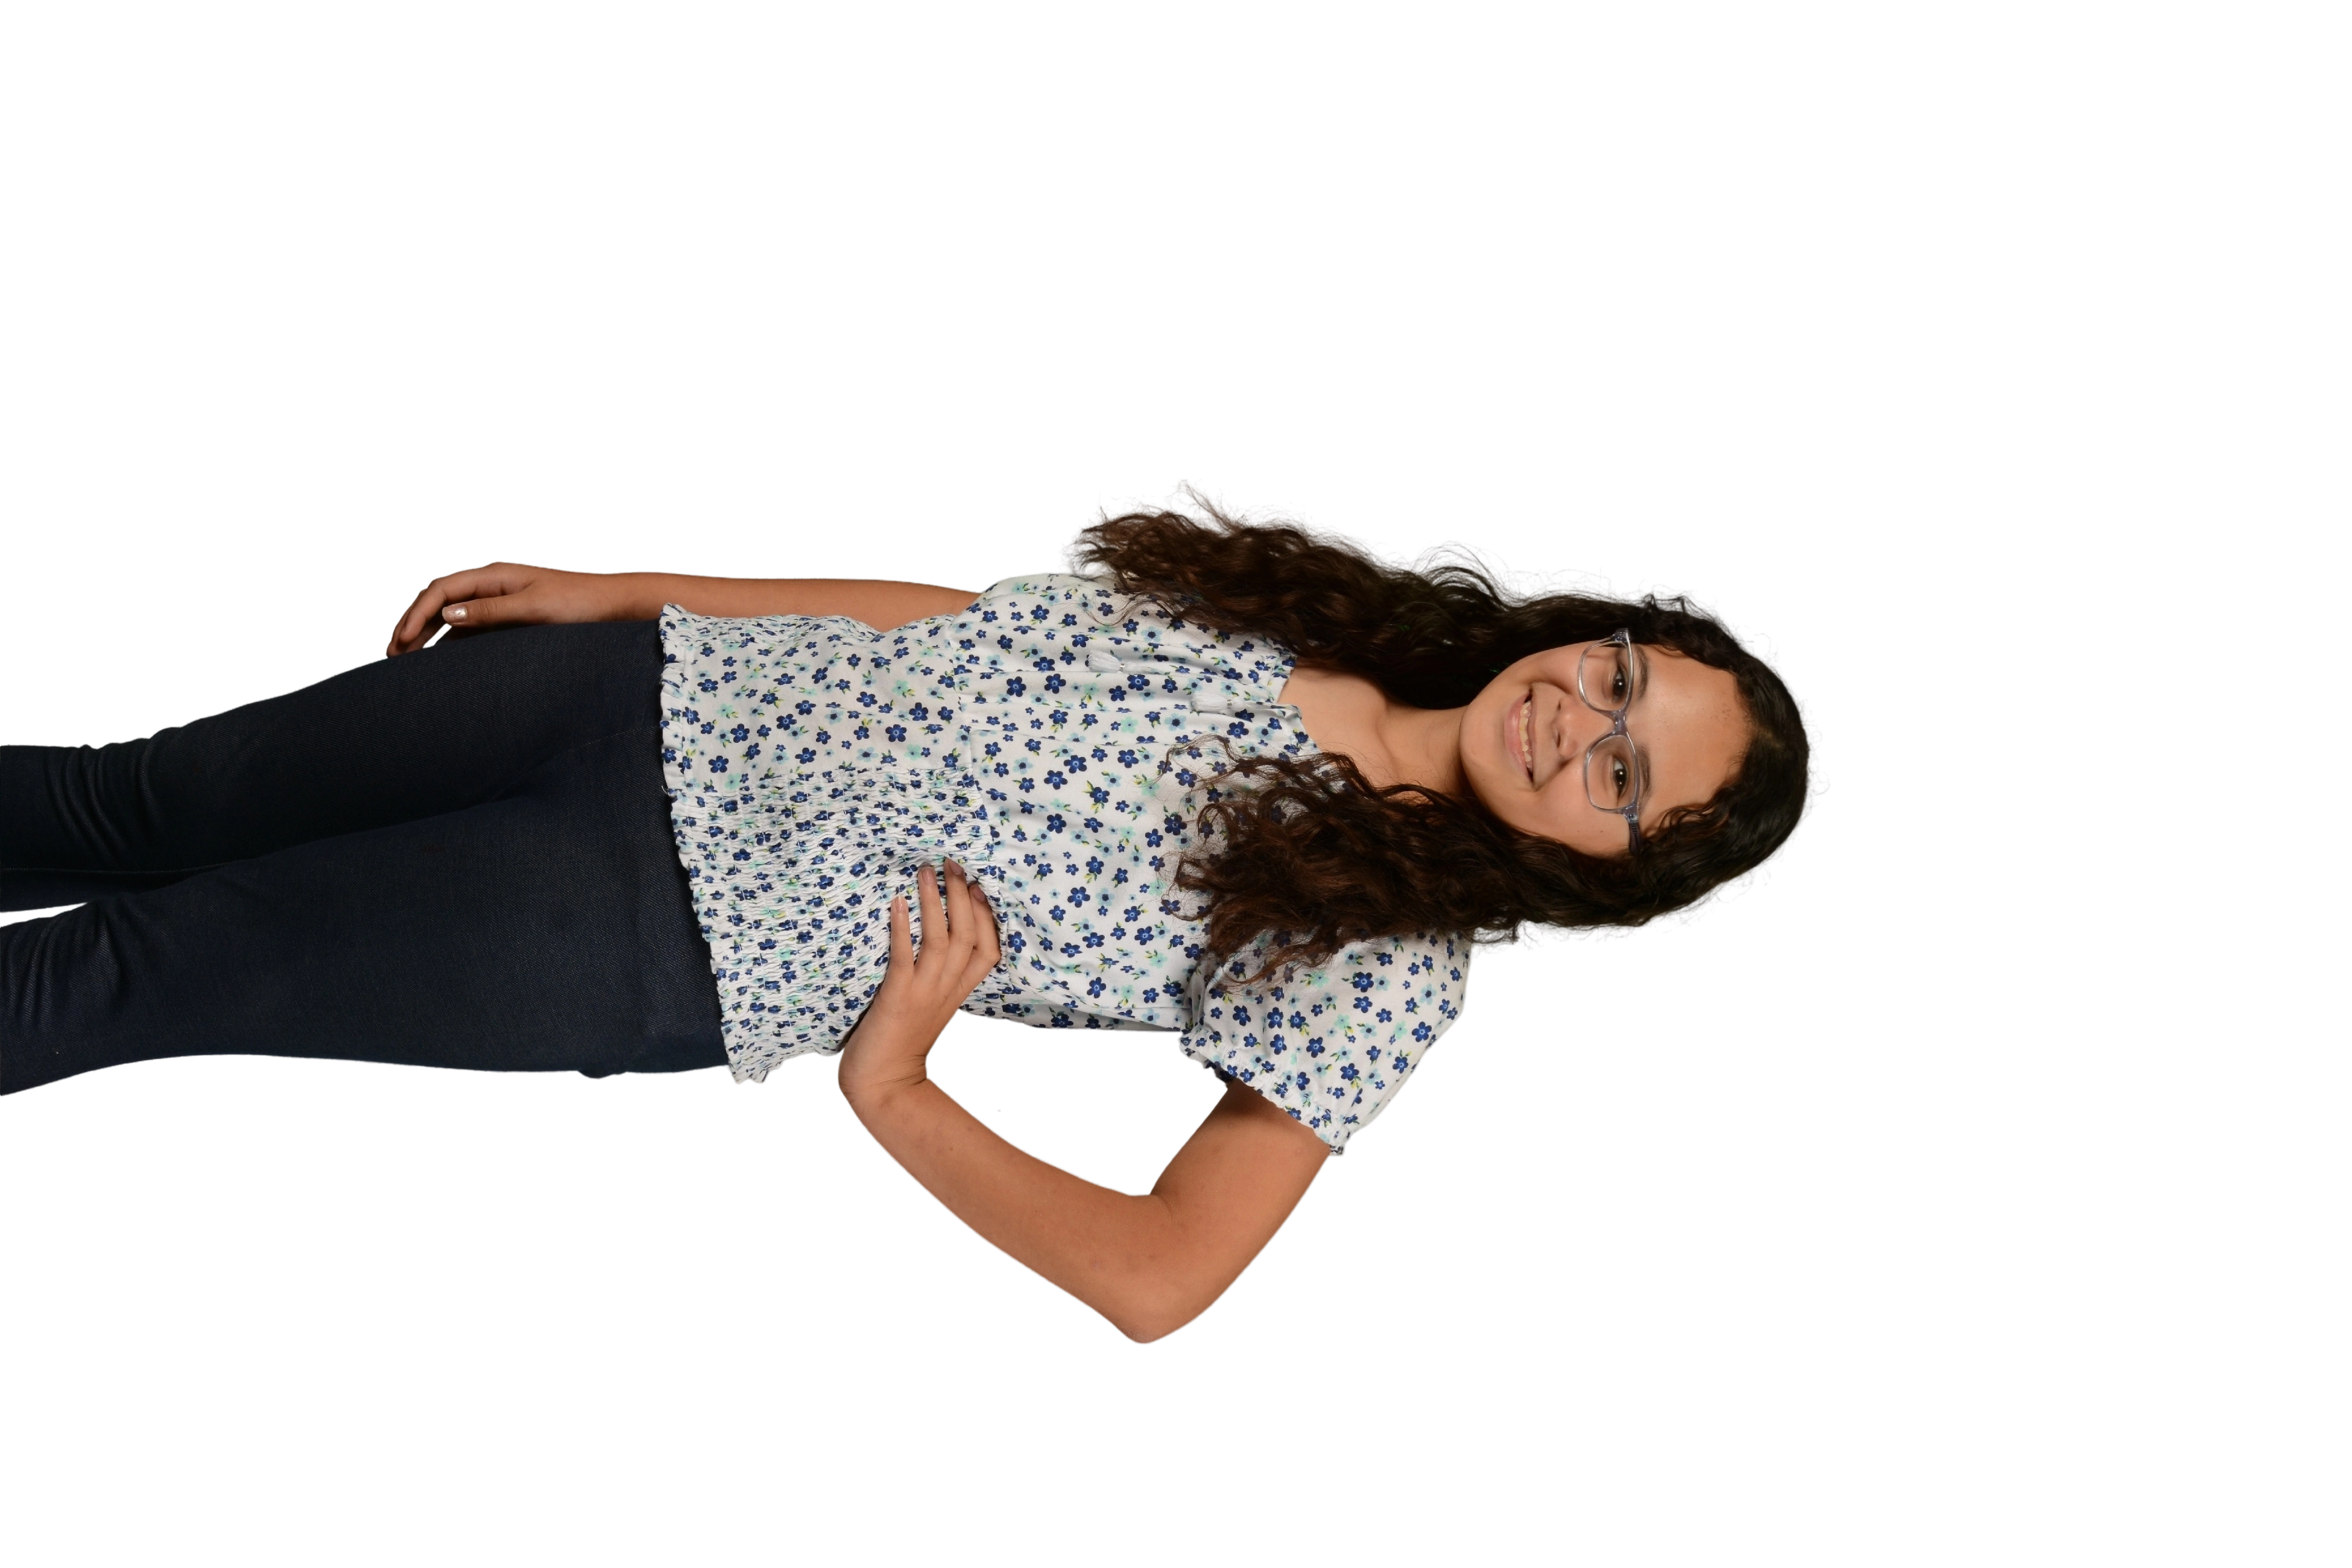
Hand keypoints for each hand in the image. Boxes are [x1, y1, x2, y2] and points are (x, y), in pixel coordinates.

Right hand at [386, 562, 640, 654]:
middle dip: (413, 623)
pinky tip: (437, 655)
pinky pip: (469, 625)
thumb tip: (448, 614)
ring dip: (426, 631)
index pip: (442, 590)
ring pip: (451, 613)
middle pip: (440, 600)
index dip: (417, 613)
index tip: (402, 641)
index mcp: (493, 575)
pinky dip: (449, 637)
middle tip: (391, 652)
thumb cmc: (578, 603)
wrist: (611, 605)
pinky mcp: (507, 617)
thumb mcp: (533, 608)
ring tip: (404, 656)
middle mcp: (491, 584)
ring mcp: (498, 600)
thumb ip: (491, 611)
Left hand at [836, 861, 1001, 1105]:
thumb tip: (934, 937)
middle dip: (962, 896)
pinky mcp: (897, 997)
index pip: (989, 950)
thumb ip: (938, 977)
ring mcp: (924, 992)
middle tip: (952, 863)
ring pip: (941, 939)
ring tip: (925, 871)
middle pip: (968, 935)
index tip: (979, 885)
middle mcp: (947, 989)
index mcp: (959, 991)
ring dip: (934, 902)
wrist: (883, 1083)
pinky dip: (903, 928)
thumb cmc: (902, 1041)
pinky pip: (904, 956)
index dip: (987, 916)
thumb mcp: (931, 1005)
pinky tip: (899, 902)